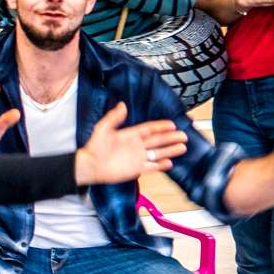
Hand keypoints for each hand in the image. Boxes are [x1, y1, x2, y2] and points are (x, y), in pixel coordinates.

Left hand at [73, 104, 188, 184]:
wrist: (90, 166)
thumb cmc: (94, 147)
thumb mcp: (103, 129)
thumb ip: (113, 118)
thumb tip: (122, 105)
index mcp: (130, 134)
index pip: (150, 129)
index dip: (161, 126)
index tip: (172, 124)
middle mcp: (137, 145)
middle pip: (158, 140)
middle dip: (171, 138)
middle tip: (183, 135)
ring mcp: (138, 157)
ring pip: (158, 153)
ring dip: (170, 150)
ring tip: (183, 147)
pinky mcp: (137, 169)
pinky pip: (152, 167)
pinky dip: (160, 165)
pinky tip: (170, 163)